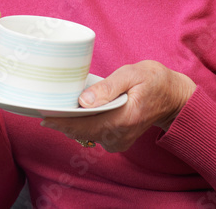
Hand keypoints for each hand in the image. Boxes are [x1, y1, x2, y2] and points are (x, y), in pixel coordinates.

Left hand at [41, 60, 195, 151]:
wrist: (174, 98)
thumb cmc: (154, 81)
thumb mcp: (132, 74)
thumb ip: (108, 88)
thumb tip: (83, 101)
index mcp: (123, 118)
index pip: (85, 125)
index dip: (62, 123)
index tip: (43, 116)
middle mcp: (120, 135)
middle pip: (82, 132)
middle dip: (62, 122)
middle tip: (42, 107)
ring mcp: (119, 141)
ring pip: (86, 134)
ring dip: (71, 123)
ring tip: (55, 108)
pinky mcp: (118, 140)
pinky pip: (93, 134)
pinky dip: (82, 124)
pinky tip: (75, 112)